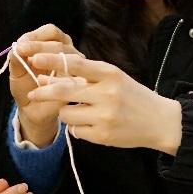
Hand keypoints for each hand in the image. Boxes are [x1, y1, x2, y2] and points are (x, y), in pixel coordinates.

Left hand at [9, 24, 81, 146]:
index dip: (35, 35)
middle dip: (37, 45)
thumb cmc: (26, 87)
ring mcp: (76, 70)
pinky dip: (52, 80)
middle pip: (58, 43)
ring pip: (66, 58)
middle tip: (21, 50)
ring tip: (31, 64)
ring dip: (46, 58)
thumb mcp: (17, 71)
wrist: (32, 111)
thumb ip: (16, 58)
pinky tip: (39, 84)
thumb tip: (16, 47)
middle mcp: (69, 54)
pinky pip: (69, 78)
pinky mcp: (78, 86)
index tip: (20, 44)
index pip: (51, 32)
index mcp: (55, 45)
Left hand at [28, 54, 182, 153]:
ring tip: (78, 111)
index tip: (34, 58)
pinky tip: (90, 124)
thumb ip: (86, 77)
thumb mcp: (115, 78)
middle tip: (32, 93)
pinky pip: (75, 131)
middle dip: (43, 92)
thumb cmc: (133, 96)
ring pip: (66, 114)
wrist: (160, 121)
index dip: (52, 61)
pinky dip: (77, 127)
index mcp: (110, 74)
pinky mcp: (103, 136)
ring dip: (64, 113)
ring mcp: (105, 116)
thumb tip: (49, 77)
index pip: (75, 64)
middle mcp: (107, 94)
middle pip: (64, 91)